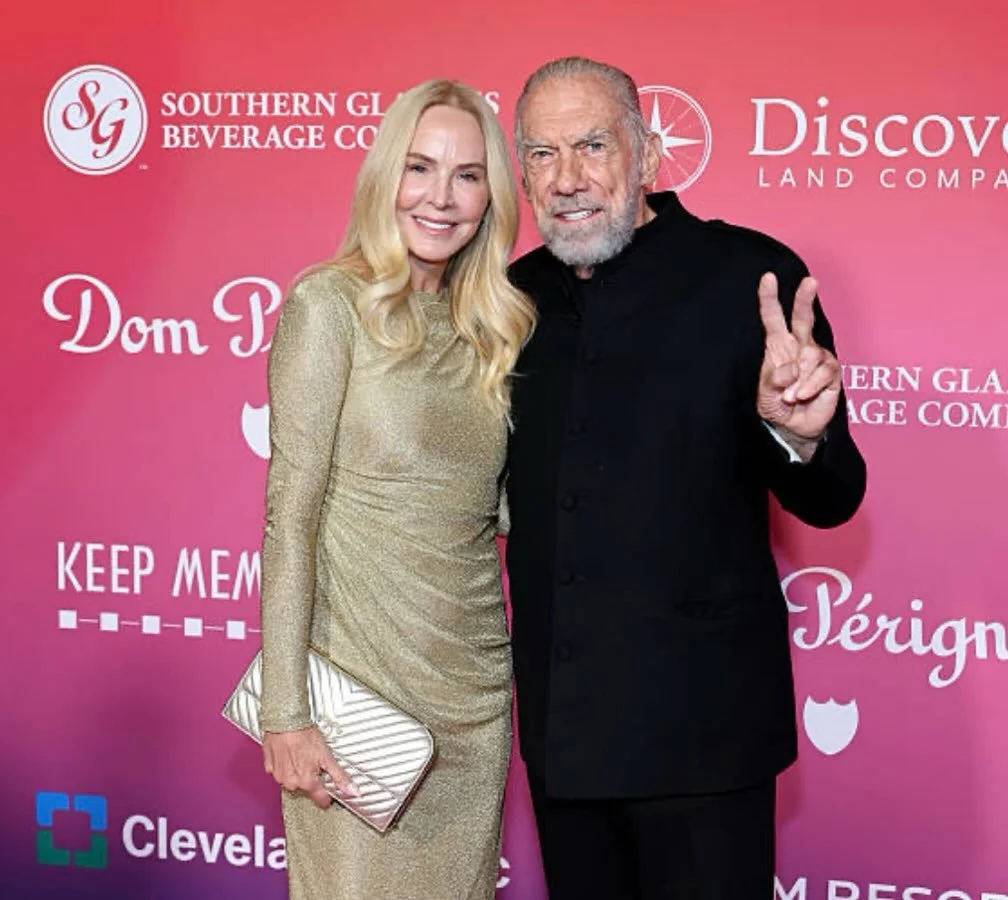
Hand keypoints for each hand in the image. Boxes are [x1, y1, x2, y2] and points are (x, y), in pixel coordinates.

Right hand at [263, 726, 357, 809]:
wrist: (285, 722)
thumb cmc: (304, 736)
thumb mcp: (327, 756)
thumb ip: (340, 776)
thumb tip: (352, 791)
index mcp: (307, 783)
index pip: (321, 800)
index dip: (328, 793)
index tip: (330, 786)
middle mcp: (291, 783)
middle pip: (307, 788)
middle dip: (313, 778)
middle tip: (315, 761)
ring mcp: (279, 776)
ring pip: (293, 780)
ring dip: (299, 772)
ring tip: (303, 755)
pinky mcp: (270, 767)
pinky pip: (280, 772)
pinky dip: (286, 765)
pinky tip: (291, 754)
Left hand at [756, 272, 840, 458]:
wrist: (794, 427)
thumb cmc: (775, 405)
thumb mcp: (764, 394)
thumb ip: (772, 381)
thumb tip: (789, 369)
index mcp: (777, 346)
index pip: (772, 318)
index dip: (769, 298)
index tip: (768, 278)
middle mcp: (798, 346)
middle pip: (803, 318)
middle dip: (805, 299)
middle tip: (809, 281)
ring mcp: (816, 358)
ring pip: (811, 354)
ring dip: (799, 378)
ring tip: (790, 396)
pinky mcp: (831, 372)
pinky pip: (823, 372)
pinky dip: (810, 385)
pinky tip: (803, 396)